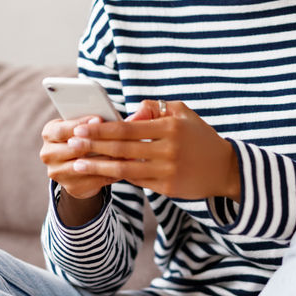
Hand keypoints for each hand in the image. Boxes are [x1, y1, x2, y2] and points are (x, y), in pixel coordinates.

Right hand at [40, 115, 119, 200]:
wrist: (78, 168)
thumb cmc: (82, 139)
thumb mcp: (81, 128)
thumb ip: (88, 123)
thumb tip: (105, 120)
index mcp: (49, 134)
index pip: (61, 130)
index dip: (80, 124)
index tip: (98, 119)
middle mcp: (48, 154)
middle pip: (72, 148)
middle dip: (95, 142)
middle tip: (117, 137)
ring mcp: (58, 173)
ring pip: (84, 166)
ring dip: (105, 159)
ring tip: (124, 152)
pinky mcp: (71, 187)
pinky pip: (93, 180)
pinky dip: (109, 173)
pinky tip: (123, 166)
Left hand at [65, 100, 240, 201]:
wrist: (224, 168)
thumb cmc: (199, 136)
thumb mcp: (183, 113)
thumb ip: (155, 108)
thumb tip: (130, 111)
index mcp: (170, 127)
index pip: (128, 128)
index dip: (102, 129)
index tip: (81, 128)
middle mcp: (168, 149)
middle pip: (122, 148)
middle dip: (94, 146)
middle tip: (71, 143)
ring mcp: (167, 170)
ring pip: (125, 168)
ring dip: (99, 166)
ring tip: (78, 163)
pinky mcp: (167, 187)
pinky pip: (136, 180)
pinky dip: (117, 176)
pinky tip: (100, 173)